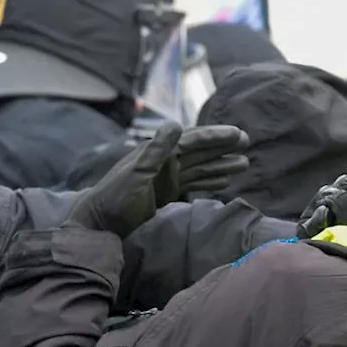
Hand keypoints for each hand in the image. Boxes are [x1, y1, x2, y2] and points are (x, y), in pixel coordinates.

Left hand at [66, 123, 248, 237]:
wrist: (99, 222)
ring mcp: (164, 177)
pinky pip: (192, 183)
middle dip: (222, 147)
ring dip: (220, 164)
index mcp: (157, 153)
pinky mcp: (164, 193)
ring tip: (244, 163)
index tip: (237, 134)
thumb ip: (156, 151)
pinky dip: (208, 180)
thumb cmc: (115, 198)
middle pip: (199, 151)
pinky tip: (223, 180)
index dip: (214, 137)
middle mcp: (163, 162)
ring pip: (199, 167)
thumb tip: (176, 124)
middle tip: (247, 141)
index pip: (191, 140)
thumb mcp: (136, 174)